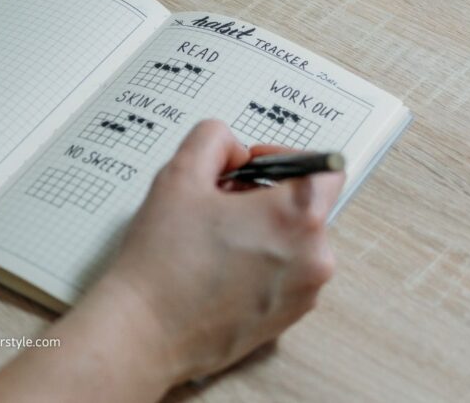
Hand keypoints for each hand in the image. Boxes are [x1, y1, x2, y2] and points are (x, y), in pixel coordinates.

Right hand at [99, 120, 343, 385]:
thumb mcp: (179, 174)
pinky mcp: (286, 318)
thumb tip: (234, 150)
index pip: (323, 167)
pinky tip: (215, 266)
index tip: (250, 166)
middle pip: (304, 205)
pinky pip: (283, 273)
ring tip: (211, 237)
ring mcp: (303, 293)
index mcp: (297, 218)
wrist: (145, 331)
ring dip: (260, 229)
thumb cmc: (163, 262)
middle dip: (263, 195)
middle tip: (216, 201)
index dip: (284, 157)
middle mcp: (313, 258)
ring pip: (292, 241)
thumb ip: (213, 140)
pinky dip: (258, 262)